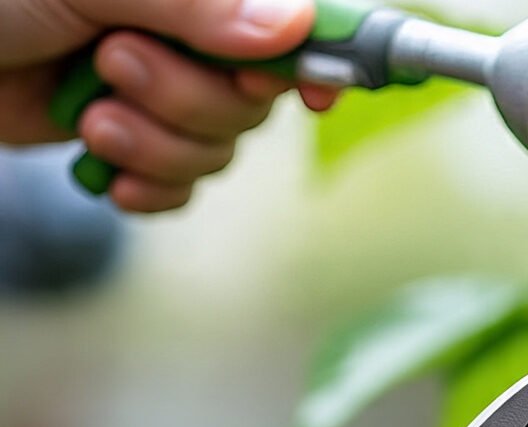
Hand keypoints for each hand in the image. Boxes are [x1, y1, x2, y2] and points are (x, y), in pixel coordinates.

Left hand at [0, 0, 339, 211]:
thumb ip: (195, 4)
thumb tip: (291, 26)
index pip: (290, 20)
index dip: (317, 56)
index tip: (314, 91)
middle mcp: (193, 34)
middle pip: (257, 97)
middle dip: (189, 100)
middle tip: (115, 65)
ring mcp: (168, 89)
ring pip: (220, 147)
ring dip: (155, 144)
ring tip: (91, 114)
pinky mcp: (140, 140)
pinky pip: (183, 186)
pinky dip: (148, 188)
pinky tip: (107, 170)